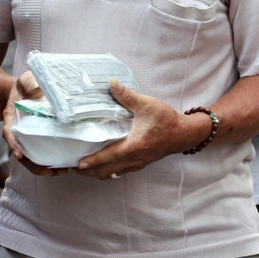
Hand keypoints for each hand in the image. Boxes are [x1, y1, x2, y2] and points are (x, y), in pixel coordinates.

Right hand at [2, 71, 62, 176]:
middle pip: (21, 154)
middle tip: (50, 172)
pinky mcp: (36, 140)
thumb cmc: (24, 86)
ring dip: (44, 169)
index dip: (13, 145)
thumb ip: (30, 83)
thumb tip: (38, 92)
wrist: (23, 91)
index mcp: (11, 120)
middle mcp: (17, 133)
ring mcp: (26, 139)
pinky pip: (41, 154)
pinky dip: (50, 162)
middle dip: (34, 165)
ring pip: (31, 159)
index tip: (19, 154)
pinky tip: (64, 165)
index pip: (9, 134)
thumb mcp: (25, 80)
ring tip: (62, 171)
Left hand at [74, 81, 199, 179]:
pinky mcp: (141, 163)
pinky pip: (120, 171)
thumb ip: (126, 95)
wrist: (184, 133)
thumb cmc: (166, 120)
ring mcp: (138, 163)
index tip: (78, 164)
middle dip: (89, 172)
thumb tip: (111, 83)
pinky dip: (109, 170)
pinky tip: (104, 163)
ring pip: (113, 173)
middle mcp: (134, 158)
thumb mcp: (146, 104)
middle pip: (106, 171)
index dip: (93, 161)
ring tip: (85, 168)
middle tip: (74, 166)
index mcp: (134, 145)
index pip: (109, 156)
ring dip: (98, 172)